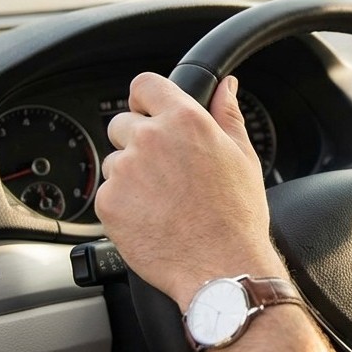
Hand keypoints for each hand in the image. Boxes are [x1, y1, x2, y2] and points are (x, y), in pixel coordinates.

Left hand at [98, 72, 284, 309]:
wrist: (220, 266)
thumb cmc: (237, 216)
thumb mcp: (243, 157)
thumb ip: (227, 114)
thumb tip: (226, 87)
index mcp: (185, 121)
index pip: (145, 85)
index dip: (145, 98)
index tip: (149, 111)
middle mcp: (150, 139)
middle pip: (122, 124)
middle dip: (138, 141)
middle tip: (165, 171)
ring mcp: (125, 170)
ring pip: (115, 162)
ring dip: (131, 175)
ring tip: (163, 201)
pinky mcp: (108, 202)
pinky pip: (109, 193)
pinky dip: (124, 204)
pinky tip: (152, 218)